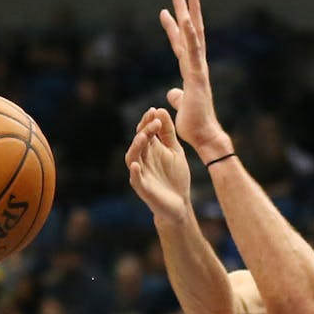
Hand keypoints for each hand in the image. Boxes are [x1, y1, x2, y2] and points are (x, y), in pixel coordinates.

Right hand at [126, 108, 192, 223]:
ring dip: (136, 146)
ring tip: (143, 136)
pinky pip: (135, 179)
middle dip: (145, 130)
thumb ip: (168, 133)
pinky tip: (135, 165)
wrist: (180, 203)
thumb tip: (160, 110)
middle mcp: (142, 160)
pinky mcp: (143, 188)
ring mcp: (141, 174)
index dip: (148, 121)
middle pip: (138, 142)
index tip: (155, 111)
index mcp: (150, 150)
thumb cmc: (175, 176)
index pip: (145, 131)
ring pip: (132, 157)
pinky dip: (134, 172)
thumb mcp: (175, 151)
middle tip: (154, 121)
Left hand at [159, 0, 231, 158]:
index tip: (168, 11)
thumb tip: (173, 92)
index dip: (175, 27)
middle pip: (190, 31)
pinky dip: (191, 35)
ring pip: (194, 35)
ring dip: (190, 12)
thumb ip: (178, 96)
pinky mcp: (198, 77)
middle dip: (185, 9)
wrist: (204, 137)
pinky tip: (187, 20)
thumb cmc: (194, 125)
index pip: (181, 44)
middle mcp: (197, 66)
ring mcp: (198, 69)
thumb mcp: (181, 106)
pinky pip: (194, 52)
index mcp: (191, 71)